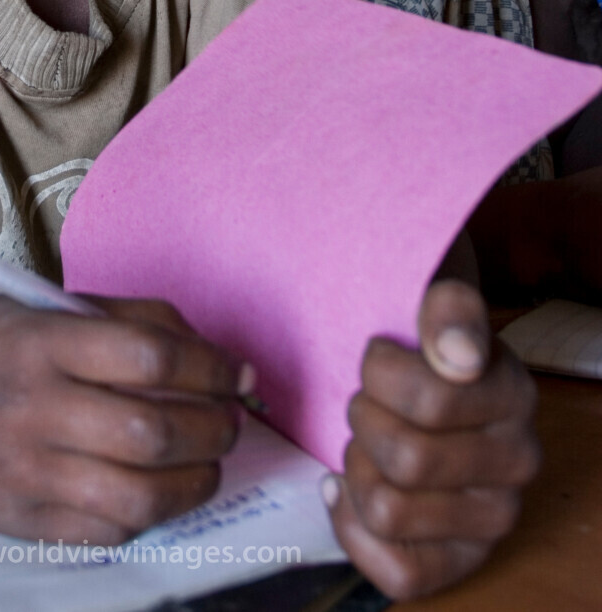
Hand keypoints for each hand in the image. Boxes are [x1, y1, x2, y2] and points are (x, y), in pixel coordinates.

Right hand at [0, 294, 244, 543]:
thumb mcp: (51, 305)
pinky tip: (157, 488)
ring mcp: (23, 472)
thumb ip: (134, 320)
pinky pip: (106, 534)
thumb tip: (219, 359)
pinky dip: (149, 514)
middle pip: (151, 433)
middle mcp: (31, 408)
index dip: (210, 368)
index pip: (150, 358)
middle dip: (214, 429)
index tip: (236, 372)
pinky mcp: (19, 520)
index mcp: (42, 342)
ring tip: (206, 460)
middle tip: (230, 418)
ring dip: (195, 481)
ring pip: (138, 497)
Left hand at [323, 280, 539, 599]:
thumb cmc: (415, 338)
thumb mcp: (432, 296)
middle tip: (368, 401)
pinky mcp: (463, 559)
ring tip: (368, 442)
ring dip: (359, 467)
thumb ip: (449, 307)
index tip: (378, 353)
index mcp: (513, 393)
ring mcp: (495, 517)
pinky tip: (349, 486)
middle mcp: (518, 461)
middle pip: (405, 459)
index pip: (430, 399)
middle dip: (364, 420)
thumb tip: (458, 355)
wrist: (413, 375)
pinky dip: (354, 524)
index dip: (379, 372)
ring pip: (390, 509)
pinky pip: (397, 570)